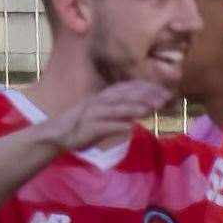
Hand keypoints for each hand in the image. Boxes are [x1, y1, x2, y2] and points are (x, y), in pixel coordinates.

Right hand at [41, 81, 168, 152]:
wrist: (57, 134)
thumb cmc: (83, 125)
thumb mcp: (105, 115)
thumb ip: (123, 111)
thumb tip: (144, 108)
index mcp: (104, 97)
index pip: (128, 88)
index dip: (146, 88)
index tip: (165, 91)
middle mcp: (99, 101)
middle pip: (124, 95)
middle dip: (145, 95)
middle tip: (164, 98)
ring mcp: (92, 113)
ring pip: (115, 108)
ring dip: (133, 108)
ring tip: (150, 109)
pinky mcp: (87, 128)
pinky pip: (103, 126)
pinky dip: (117, 125)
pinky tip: (130, 127)